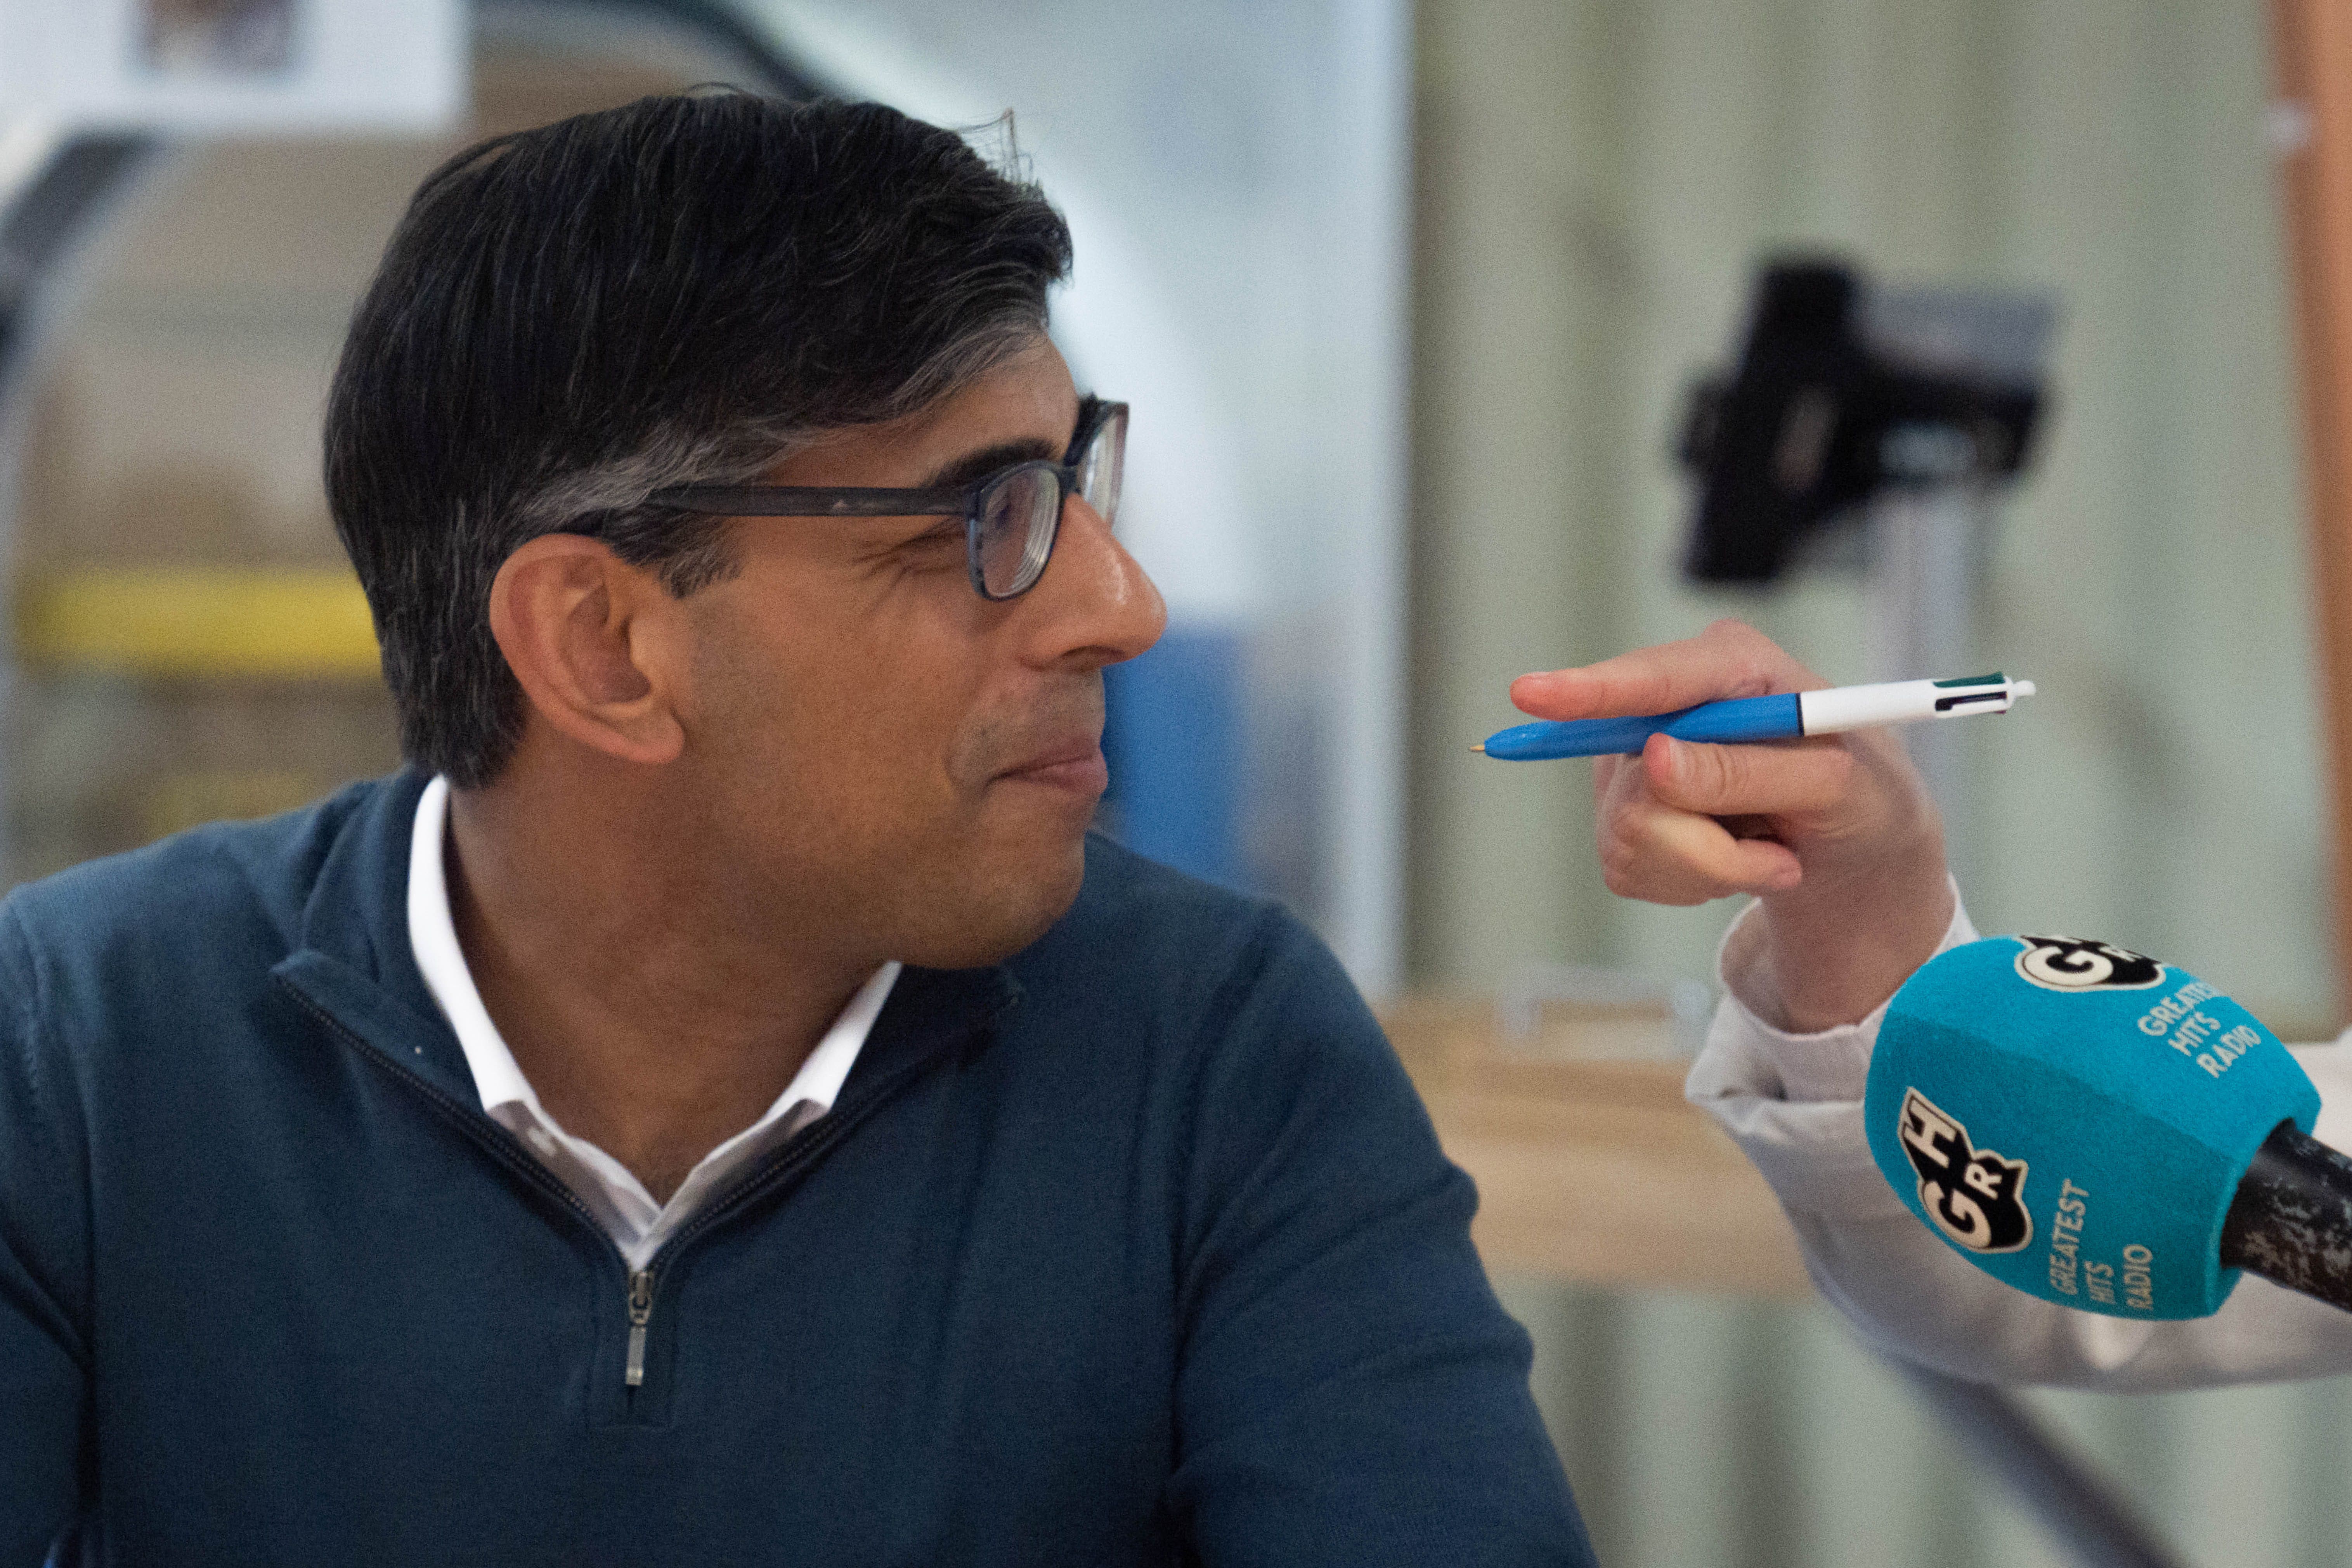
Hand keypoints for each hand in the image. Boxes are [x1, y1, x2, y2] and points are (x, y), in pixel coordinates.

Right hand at [1510, 619, 1954, 1031]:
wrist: (1855, 848)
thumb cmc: (1863, 796)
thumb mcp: (1837, 786)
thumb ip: (1749, 770)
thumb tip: (1655, 757)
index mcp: (1731, 665)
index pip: (1652, 679)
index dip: (1591, 689)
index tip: (1530, 692)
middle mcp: (1672, 703)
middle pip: (1637, 779)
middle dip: (1706, 840)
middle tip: (1778, 858)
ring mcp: (1639, 758)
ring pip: (1627, 831)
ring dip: (1709, 867)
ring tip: (1767, 856)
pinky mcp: (1626, 813)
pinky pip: (1625, 865)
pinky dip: (1690, 883)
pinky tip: (1732, 860)